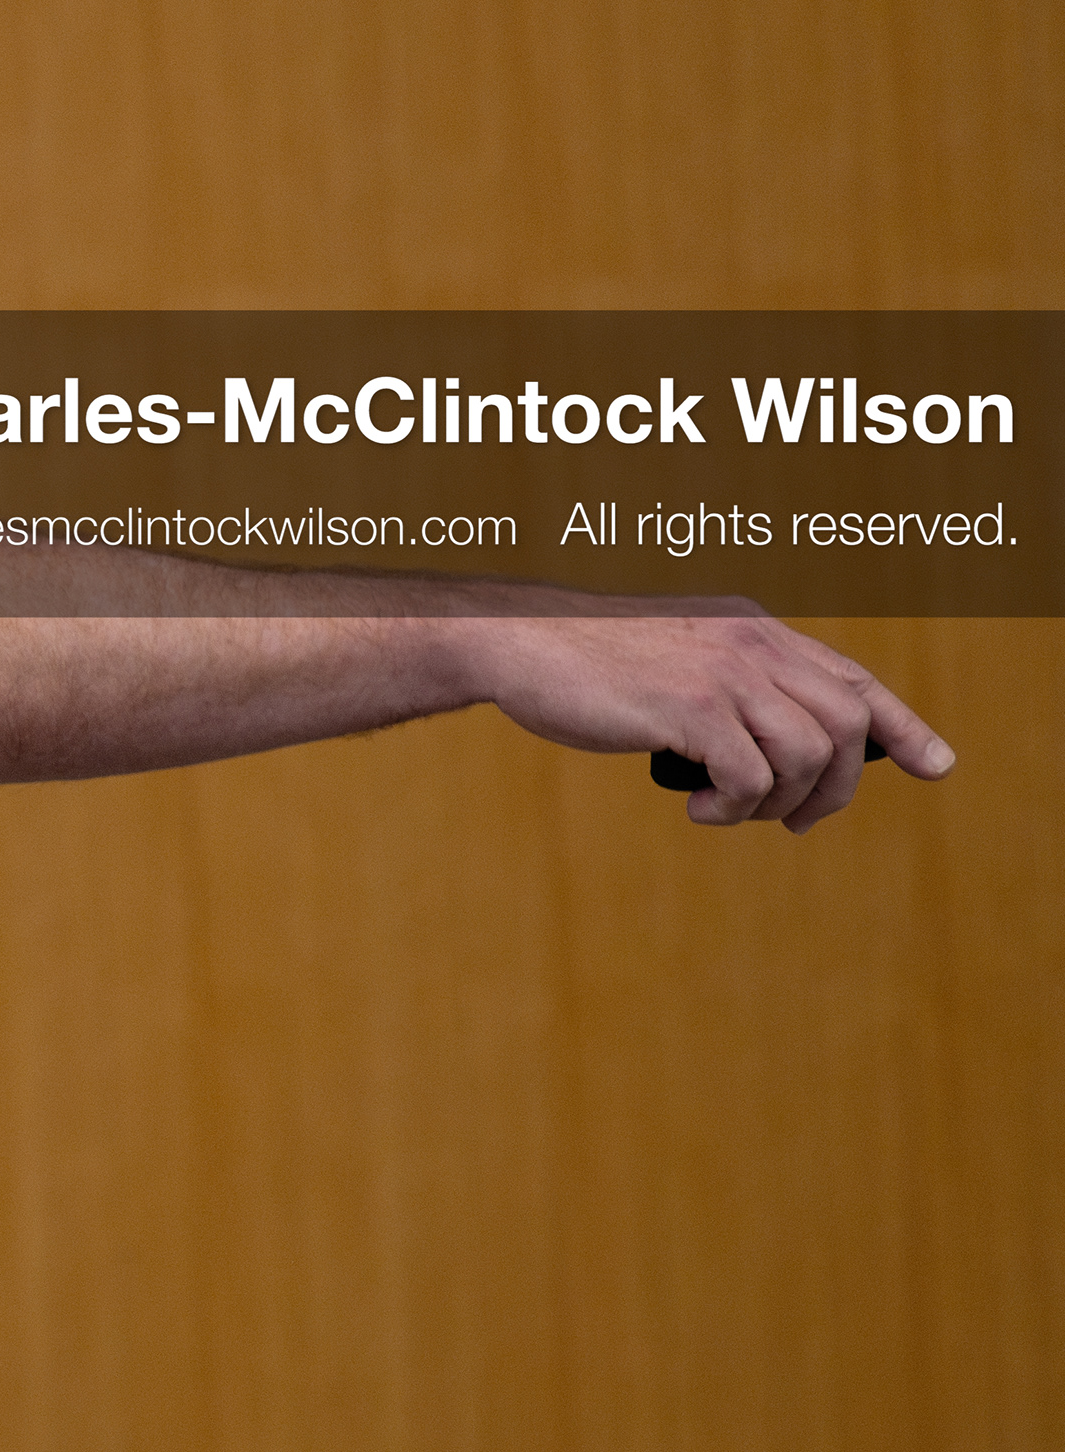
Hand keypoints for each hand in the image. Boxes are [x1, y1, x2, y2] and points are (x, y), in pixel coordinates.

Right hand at [461, 603, 952, 831]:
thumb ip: (726, 687)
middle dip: (837, 789)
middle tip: (791, 821)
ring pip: (812, 755)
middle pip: (848, 725)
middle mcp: (752, 645)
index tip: (935, 764)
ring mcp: (724, 673)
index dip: (903, 726)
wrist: (515, 642)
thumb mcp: (673, 659)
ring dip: (780, 802)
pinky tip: (697, 807)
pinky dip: (733, 807)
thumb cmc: (582, 659)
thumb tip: (769, 753)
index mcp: (752, 630)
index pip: (853, 678)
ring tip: (726, 811)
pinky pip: (752, 776)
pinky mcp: (691, 707)